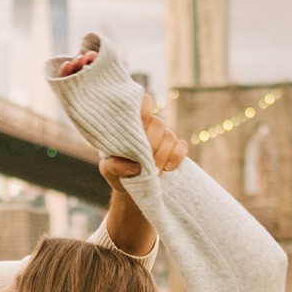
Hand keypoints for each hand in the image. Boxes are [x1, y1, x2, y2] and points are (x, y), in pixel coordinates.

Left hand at [59, 34, 185, 178]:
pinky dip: (175, 157)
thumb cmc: (116, 172)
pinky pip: (181, 147)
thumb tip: (136, 166)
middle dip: (151, 145)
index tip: (138, 126)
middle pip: (157, 123)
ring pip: (169, 136)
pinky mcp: (176, 149)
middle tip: (143, 162)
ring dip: (161, 156)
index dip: (144, 108)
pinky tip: (167, 168)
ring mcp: (164, 137)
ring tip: (152, 171)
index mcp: (133, 124)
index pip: (142, 103)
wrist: (130, 188)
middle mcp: (150, 126)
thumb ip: (114, 165)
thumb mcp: (109, 169)